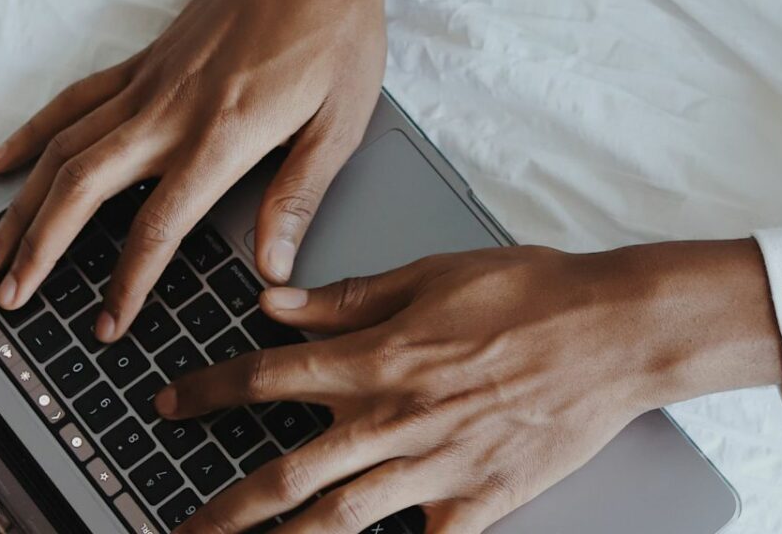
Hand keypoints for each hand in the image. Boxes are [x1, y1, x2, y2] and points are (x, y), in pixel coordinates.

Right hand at [0, 0, 396, 341]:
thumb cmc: (336, 37)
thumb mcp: (340, 126)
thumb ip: (299, 198)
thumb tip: (274, 266)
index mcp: (224, 137)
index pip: (158, 226)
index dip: (128, 283)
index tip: (109, 323)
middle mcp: (172, 111)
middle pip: (84, 188)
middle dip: (42, 249)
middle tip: (13, 296)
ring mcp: (150, 83)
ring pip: (64, 146)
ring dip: (23, 202)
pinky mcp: (146, 60)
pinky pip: (74, 99)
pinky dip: (33, 131)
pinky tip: (5, 160)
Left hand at [157, 240, 781, 532]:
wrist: (613, 332)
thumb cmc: (532, 292)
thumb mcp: (433, 274)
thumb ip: (347, 298)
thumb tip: (275, 303)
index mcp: (378, 357)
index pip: (266, 377)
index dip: (205, 393)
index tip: (168, 405)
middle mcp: (393, 420)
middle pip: (284, 475)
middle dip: (219, 510)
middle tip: (178, 529)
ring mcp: (435, 468)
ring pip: (335, 523)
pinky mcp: (479, 502)